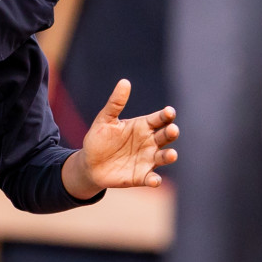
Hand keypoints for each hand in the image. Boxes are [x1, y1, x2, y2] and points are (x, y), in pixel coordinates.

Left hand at [64, 79, 179, 197]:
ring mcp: (147, 160)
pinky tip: (154, 179)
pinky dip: (154, 180)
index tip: (169, 112)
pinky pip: (151, 178)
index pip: (159, 119)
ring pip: (163, 157)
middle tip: (172, 130)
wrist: (89, 164)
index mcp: (143, 126)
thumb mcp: (104, 120)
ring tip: (172, 154)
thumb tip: (124, 82)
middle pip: (165, 136)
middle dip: (171, 133)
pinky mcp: (141, 176)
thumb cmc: (99, 139)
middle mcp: (149, 142)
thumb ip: (115, 103)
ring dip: (169, 156)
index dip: (166, 115)